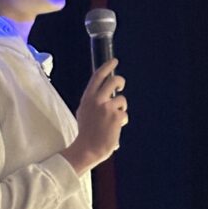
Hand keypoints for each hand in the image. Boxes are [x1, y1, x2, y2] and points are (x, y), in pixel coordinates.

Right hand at [60, 58, 127, 174]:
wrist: (87, 148)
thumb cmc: (86, 132)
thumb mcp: (84, 112)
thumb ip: (92, 102)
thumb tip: (104, 94)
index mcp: (87, 98)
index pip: (97, 77)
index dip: (107, 66)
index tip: (114, 60)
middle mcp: (96, 100)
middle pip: (113, 81)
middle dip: (120, 81)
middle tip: (120, 84)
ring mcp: (106, 107)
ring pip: (121, 100)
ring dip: (120, 109)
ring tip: (113, 120)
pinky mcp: (116, 116)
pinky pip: (124, 114)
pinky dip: (121, 121)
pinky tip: (114, 128)